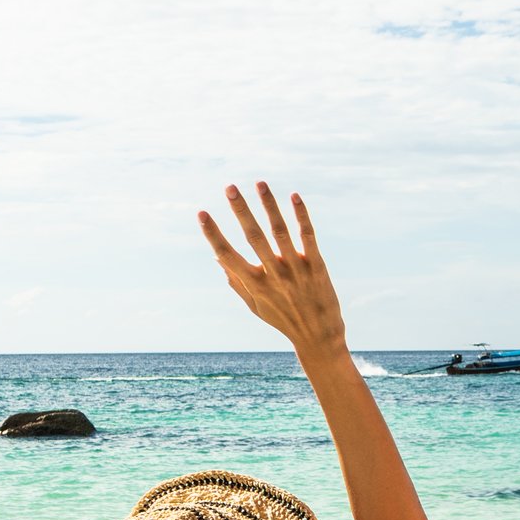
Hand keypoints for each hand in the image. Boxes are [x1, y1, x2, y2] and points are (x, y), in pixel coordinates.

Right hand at [199, 184, 350, 353]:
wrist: (318, 335)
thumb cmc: (282, 318)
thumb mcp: (255, 305)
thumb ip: (236, 282)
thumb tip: (217, 258)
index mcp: (255, 285)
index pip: (227, 256)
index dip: (213, 234)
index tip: (201, 213)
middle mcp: (273, 276)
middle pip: (253, 237)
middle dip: (240, 211)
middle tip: (229, 187)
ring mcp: (296, 270)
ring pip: (280, 232)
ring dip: (269, 206)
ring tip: (259, 183)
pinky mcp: (316, 266)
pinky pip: (307, 236)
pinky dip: (301, 216)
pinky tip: (294, 197)